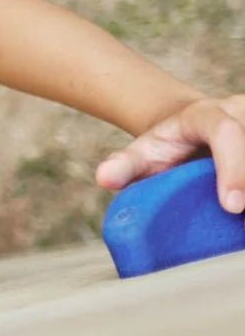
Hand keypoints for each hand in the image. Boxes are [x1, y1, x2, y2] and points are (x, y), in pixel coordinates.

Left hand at [96, 95, 244, 213]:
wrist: (188, 130)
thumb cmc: (164, 148)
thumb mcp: (142, 153)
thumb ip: (124, 165)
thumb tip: (104, 178)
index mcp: (208, 115)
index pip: (225, 133)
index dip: (234, 168)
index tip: (232, 205)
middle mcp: (241, 110)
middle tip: (242, 220)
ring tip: (242, 224)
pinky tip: (243, 223)